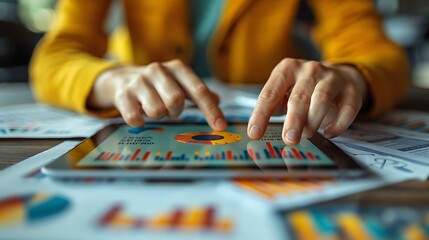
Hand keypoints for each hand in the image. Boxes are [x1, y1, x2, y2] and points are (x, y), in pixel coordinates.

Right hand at [87, 59, 226, 130]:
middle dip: (176, 111)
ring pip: (156, 110)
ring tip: (154, 109)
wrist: (120, 79)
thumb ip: (198, 92)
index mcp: (177, 68)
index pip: (198, 90)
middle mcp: (158, 70)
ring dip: (158, 116)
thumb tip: (218, 100)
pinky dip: (140, 122)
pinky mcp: (123, 95)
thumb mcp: (179, 83)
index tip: (220, 126)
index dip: (211, 110)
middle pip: (176, 100)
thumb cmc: (157, 85)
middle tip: (170, 111)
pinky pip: (135, 117)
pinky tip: (140, 117)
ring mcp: (139, 82)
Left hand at [248, 58, 367, 144]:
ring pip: (321, 99)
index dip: (261, 114)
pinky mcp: (351, 90)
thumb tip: (260, 132)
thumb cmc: (304, 90)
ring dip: (313, 121)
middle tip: (289, 139)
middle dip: (293, 120)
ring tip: (306, 135)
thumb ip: (274, 107)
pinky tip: (329, 133)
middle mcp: (309, 69)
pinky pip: (347, 108)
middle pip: (298, 97)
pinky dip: (338, 124)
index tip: (254, 133)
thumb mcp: (284, 92)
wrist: (339, 77)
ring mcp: (332, 77)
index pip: (270, 93)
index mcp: (287, 69)